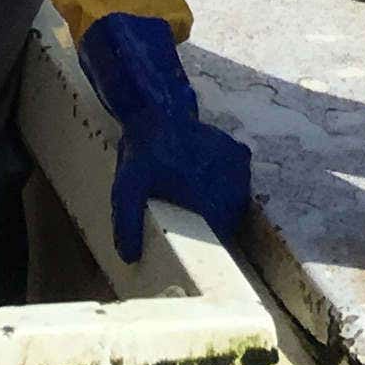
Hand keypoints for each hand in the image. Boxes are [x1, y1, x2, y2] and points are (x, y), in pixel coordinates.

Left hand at [79, 10, 253, 258]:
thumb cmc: (144, 152)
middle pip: (229, 219)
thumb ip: (127, 223)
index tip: (192, 235)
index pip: (220, 236)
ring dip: (220, 203)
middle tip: (187, 212)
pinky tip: (203, 178)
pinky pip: (238, 180)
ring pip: (235, 201)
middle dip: (212, 221)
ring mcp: (238, 165)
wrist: (157, 108)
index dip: (206, 240)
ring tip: (195, 194)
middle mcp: (232, 182)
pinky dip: (225, 184)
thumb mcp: (127, 187)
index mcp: (212, 198)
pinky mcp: (238, 153)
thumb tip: (130, 257)